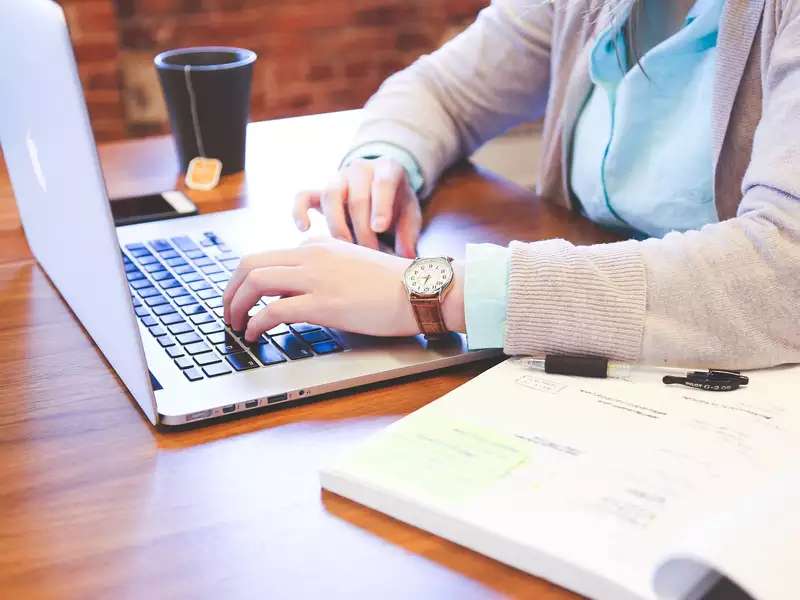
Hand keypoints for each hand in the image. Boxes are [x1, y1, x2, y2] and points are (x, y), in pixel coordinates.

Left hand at [223, 239, 465, 342]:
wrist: (421, 290)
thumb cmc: (395, 285)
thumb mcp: (354, 265)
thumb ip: (327, 270)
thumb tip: (304, 291)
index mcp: (319, 246)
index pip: (270, 257)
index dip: (249, 281)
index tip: (245, 299)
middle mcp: (312, 255)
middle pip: (251, 264)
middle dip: (231, 290)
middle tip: (228, 311)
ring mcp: (316, 278)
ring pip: (255, 282)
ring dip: (236, 305)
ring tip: (235, 325)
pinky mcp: (323, 303)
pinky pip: (273, 310)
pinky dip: (255, 323)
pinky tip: (255, 335)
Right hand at [292, 158, 421, 257]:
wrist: (379, 188)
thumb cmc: (397, 204)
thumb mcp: (409, 214)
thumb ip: (409, 233)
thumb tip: (407, 257)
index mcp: (387, 169)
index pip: (383, 183)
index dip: (380, 206)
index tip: (379, 228)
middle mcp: (360, 169)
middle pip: (356, 198)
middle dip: (362, 230)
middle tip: (370, 253)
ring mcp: (337, 178)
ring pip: (330, 196)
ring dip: (337, 226)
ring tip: (345, 249)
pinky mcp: (319, 191)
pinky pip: (303, 196)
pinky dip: (299, 211)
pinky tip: (305, 229)